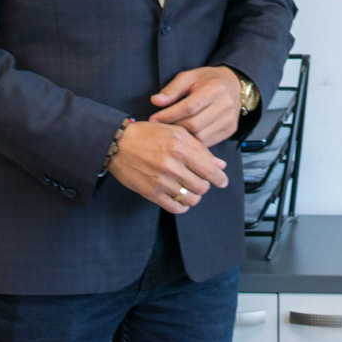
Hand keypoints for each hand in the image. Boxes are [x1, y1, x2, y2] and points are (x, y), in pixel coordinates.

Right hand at [106, 119, 228, 212]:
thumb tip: (220, 165)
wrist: (118, 143)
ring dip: (194, 196)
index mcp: (181, 147)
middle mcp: (172, 165)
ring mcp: (161, 181)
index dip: (220, 178)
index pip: (209, 170)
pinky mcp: (151, 193)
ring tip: (190, 189)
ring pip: (191, 199)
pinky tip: (181, 198)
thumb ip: (200, 149)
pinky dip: (182, 206)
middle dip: (205, 186)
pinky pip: (175, 208)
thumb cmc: (149, 134)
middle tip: (200, 181)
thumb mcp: (177, 133)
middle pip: (202, 186)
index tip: (222, 181)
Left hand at [148, 66, 242, 147]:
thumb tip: (155, 101)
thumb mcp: (188, 77)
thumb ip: (172, 90)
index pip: (189, 107)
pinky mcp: (231, 130)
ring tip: (170, 132)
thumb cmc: (206, 80)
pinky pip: (208, 142)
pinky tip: (184, 137)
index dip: (169, 115)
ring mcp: (230, 119)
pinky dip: (194, 142)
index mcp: (215, 88)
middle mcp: (225, 104)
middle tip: (159, 127)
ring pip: (201, 137)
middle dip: (174, 127)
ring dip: (183, 137)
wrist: (233, 84)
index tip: (153, 119)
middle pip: (194, 124)